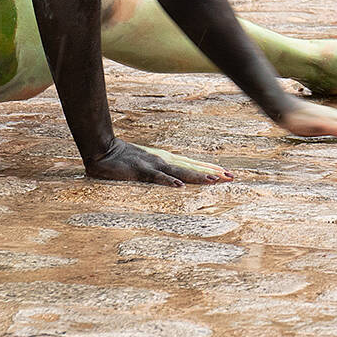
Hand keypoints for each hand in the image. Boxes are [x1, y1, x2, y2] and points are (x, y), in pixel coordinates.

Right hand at [84, 139, 232, 186]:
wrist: (105, 150)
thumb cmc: (126, 159)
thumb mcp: (148, 164)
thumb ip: (161, 171)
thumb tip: (176, 178)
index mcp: (168, 160)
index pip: (194, 164)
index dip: (211, 168)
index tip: (228, 173)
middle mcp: (165, 160)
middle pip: (193, 167)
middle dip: (212, 172)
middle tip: (231, 177)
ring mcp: (154, 165)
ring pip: (180, 172)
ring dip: (198, 176)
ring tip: (214, 180)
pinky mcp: (142, 171)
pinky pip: (158, 178)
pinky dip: (169, 181)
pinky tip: (180, 186)